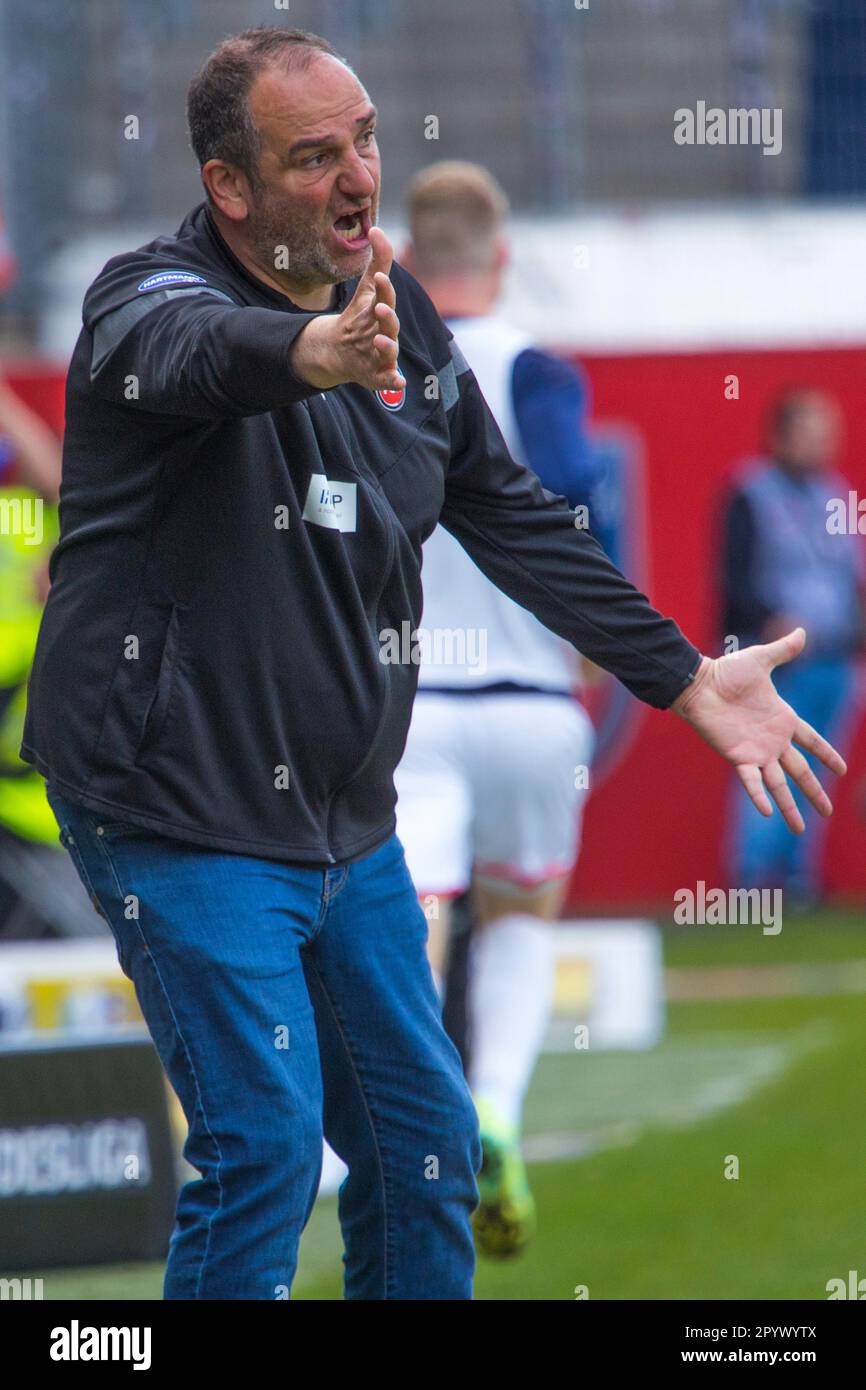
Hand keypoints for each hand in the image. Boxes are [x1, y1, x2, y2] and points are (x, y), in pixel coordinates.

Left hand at [289, 226, 404, 393]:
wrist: (341, 350)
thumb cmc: (361, 317)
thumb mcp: (367, 289)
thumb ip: (377, 262)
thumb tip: (377, 227)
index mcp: (384, 311)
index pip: (386, 298)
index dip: (384, 289)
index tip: (381, 277)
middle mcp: (387, 333)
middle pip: (390, 324)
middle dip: (387, 317)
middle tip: (380, 308)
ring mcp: (383, 355)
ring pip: (389, 351)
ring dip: (387, 346)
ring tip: (379, 340)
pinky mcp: (378, 375)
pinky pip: (388, 380)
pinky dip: (393, 381)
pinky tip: (397, 381)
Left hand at [671, 627, 846, 832]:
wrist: (699, 684)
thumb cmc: (728, 672)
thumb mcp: (761, 661)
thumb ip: (783, 651)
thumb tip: (801, 631)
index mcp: (783, 720)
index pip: (812, 741)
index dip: (827, 754)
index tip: (843, 770)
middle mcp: (773, 741)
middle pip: (800, 771)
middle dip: (815, 792)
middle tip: (829, 813)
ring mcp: (756, 752)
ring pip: (779, 784)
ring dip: (789, 807)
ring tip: (799, 830)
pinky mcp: (738, 757)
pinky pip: (752, 781)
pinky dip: (760, 796)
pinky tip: (769, 813)